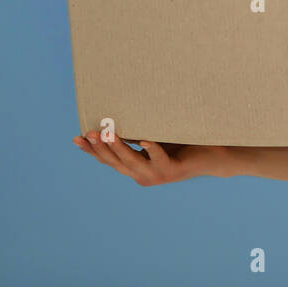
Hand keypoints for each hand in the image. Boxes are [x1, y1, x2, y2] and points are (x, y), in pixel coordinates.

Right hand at [72, 128, 226, 185]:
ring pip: (132, 161)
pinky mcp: (172, 171)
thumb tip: (119, 111)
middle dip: (100, 147)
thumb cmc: (182, 142)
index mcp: (135, 167)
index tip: (75, 138)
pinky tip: (145, 140)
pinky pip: (159, 158)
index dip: (91, 151)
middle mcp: (142, 174)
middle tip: (89, 132)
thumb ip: (137, 131)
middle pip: (115, 162)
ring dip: (118, 147)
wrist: (211, 156)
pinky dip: (151, 149)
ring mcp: (156, 175)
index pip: (107, 160)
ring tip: (108, 133)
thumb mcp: (154, 135)